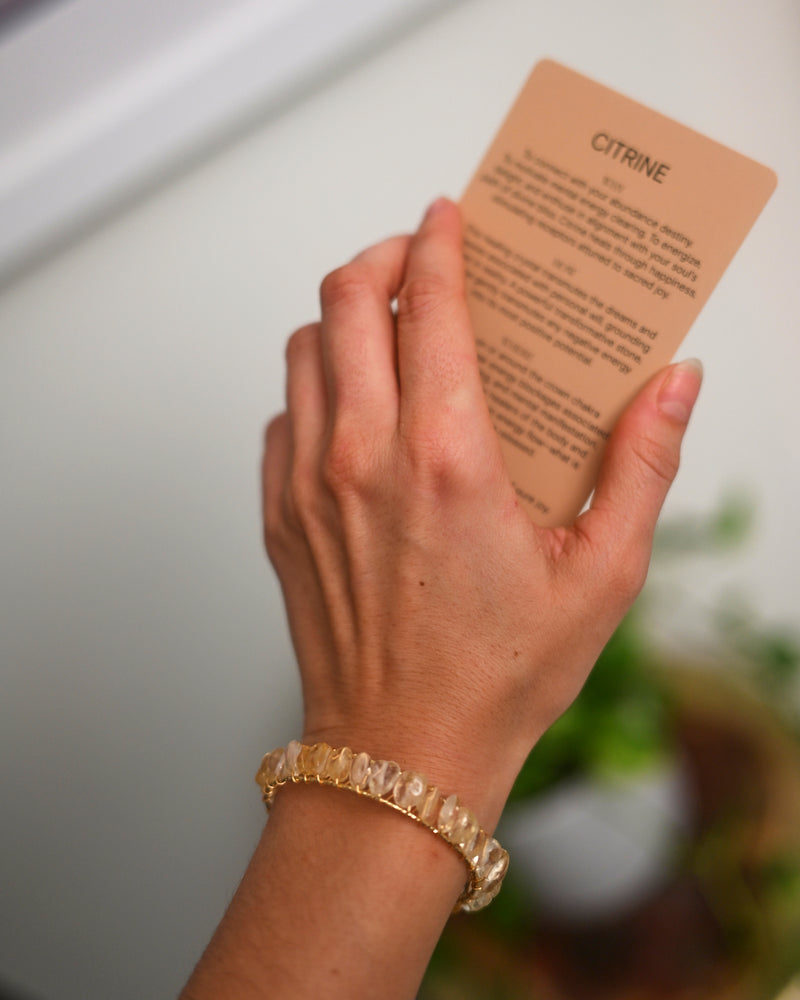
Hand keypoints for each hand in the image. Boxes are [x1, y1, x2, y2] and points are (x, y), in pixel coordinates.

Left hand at [261, 197, 700, 826]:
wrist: (401, 754)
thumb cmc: (500, 675)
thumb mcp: (601, 576)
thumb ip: (643, 466)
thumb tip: (673, 384)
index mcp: (448, 458)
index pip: (431, 303)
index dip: (440, 241)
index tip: (449, 215)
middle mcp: (364, 456)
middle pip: (345, 300)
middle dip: (383, 257)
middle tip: (417, 260)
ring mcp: (308, 485)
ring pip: (304, 348)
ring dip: (342, 319)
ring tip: (387, 331)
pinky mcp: (280, 516)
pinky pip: (283, 415)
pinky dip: (314, 387)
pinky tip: (356, 412)